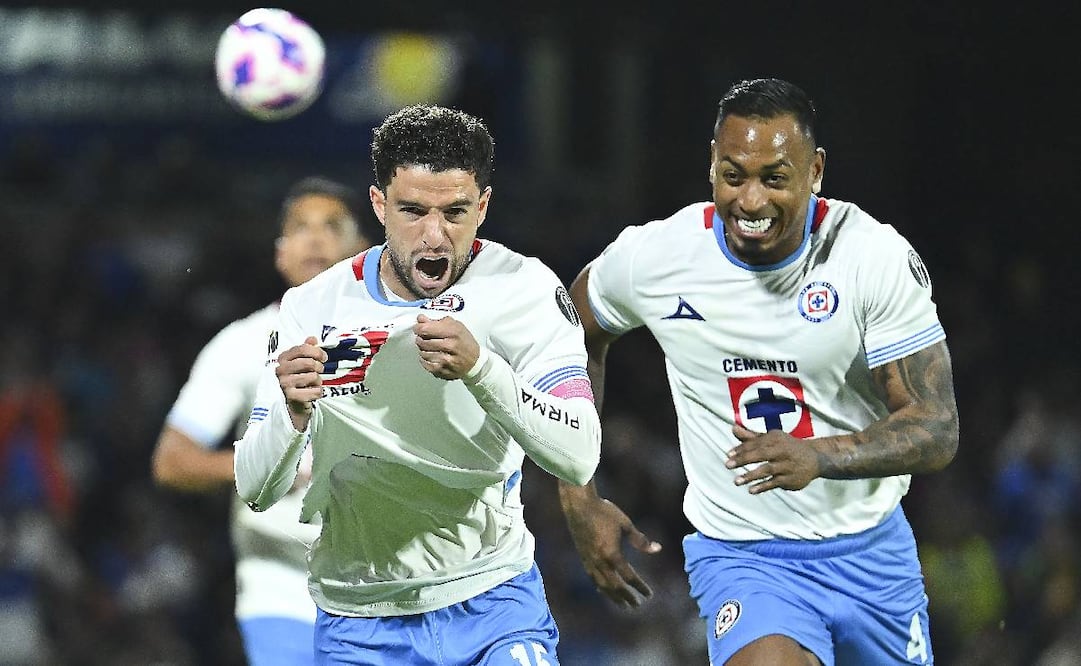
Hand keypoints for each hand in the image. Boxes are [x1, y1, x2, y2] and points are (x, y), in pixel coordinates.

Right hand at [276, 336, 326, 431]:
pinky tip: (312, 391)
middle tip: (319, 370)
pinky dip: (318, 392)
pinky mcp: (291, 396)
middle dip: (319, 367)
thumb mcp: (301, 361)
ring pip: (313, 376)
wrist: (294, 401)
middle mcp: (281, 370)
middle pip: (309, 362)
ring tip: (313, 383)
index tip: (323, 357)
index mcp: (283, 358)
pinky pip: (315, 391)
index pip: (302, 348)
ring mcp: (284, 383)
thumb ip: (307, 349)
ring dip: (318, 381)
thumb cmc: (299, 378)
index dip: (317, 351)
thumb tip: (312, 338)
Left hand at [413, 314, 479, 379]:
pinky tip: (430, 356)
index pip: (426, 329)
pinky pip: (427, 365)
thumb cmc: (464, 342)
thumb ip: (437, 321)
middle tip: (423, 338)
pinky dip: (425, 361)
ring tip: (428, 348)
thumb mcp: (455, 326)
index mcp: (453, 332)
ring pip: (423, 354)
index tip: (418, 328)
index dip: (418, 328)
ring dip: (423, 350)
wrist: (475, 362)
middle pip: (423, 342)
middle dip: (420, 339)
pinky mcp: (444, 371)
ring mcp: (447, 360)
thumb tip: (420, 318)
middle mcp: (451, 346)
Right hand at [559, 484, 661, 607]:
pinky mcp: (583, 557)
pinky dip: (600, 587)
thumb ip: (640, 540)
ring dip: (613, 597)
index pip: (629, 577)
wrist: (579, 505)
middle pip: (615, 586)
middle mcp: (599, 562)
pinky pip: (592, 578)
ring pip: (602, 585)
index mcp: (612, 554)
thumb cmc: (604, 512)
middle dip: (627, 597)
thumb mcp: (625, 524)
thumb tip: (657, 549)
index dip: (640, 587)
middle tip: (637, 605)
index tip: (649, 595)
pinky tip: (604, 590)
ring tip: (622, 605)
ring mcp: (589, 561)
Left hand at [726, 424, 820, 492]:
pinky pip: (775, 483)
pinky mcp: (791, 479)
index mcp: (776, 438)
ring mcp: (787, 465)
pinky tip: (751, 490)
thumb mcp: (771, 439)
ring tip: (736, 481)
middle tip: (727, 465)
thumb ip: (751, 437)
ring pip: (767, 470)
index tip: (728, 455)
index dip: (742, 448)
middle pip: (761, 454)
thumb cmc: (787, 447)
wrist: (815, 458)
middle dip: (744, 459)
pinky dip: (763, 486)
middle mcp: (782, 450)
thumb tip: (733, 428)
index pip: (756, 443)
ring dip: (751, 475)